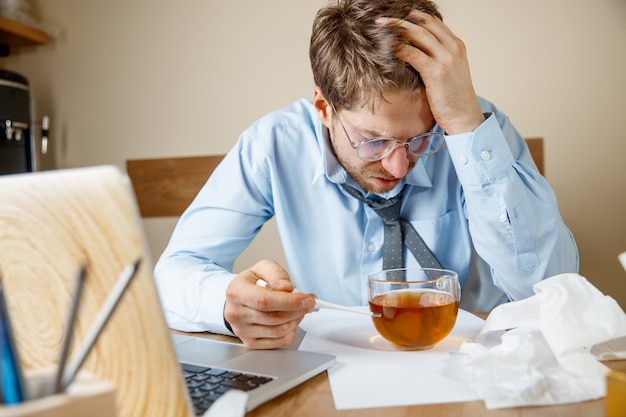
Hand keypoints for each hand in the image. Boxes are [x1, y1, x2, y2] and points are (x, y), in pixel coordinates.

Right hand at [223, 259, 315, 348]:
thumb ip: (275, 273)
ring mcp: (242, 331)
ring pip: (279, 331)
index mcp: (236, 292)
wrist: (237, 299)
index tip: (308, 299)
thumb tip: (286, 288)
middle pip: (275, 318)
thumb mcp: (262, 268)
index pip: (265, 301)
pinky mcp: (250, 342)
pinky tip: (291, 320)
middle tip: (309, 302)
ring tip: (299, 309)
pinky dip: (291, 331)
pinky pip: (279, 342)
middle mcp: (236, 314)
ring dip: (296, 320)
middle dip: (298, 310)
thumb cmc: (251, 283)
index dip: (289, 302)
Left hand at [378, 11, 484, 134]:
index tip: (395, 16)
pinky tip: (384, 48)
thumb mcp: (448, 72)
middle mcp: (453, 47)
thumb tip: (412, 52)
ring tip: (378, 28)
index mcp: (456, 45)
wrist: (465, 117)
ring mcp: (446, 58)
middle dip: (401, 18)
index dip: (413, 16)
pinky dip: (397, 48)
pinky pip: (412, 53)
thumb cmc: (452, 99)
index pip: (433, 22)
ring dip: (396, 29)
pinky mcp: (437, 72)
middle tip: (381, 19)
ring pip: (418, 34)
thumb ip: (436, 58)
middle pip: (424, 23)